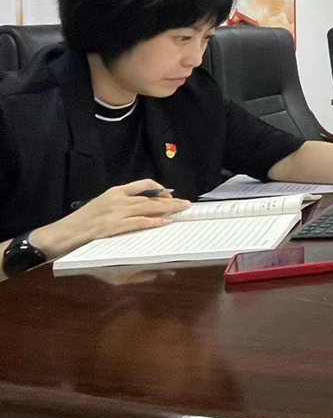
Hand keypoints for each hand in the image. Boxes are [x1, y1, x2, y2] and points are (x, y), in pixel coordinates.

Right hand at [29, 180, 191, 259]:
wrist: (62, 234)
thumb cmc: (81, 223)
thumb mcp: (102, 206)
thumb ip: (122, 204)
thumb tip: (143, 207)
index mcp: (115, 191)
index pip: (143, 184)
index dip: (160, 188)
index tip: (170, 194)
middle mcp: (117, 198)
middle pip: (150, 197)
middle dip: (170, 200)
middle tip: (185, 203)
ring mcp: (115, 212)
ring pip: (148, 208)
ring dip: (168, 209)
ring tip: (182, 210)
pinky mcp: (113, 226)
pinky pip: (138, 222)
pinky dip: (153, 222)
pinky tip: (165, 222)